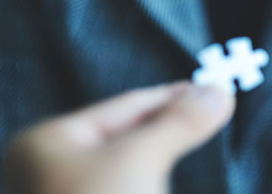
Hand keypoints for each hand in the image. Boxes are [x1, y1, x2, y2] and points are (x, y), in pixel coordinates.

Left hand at [4, 81, 234, 193]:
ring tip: (201, 128)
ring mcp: (78, 191)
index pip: (126, 105)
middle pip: (131, 131)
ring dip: (169, 147)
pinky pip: (136, 182)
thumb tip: (220, 90)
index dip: (171, 94)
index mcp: (51, 141)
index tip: (209, 87)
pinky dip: (160, 173)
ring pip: (136, 159)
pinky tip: (178, 161)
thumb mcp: (139, 160)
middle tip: (212, 106)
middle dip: (172, 121)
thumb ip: (178, 122)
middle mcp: (58, 165)